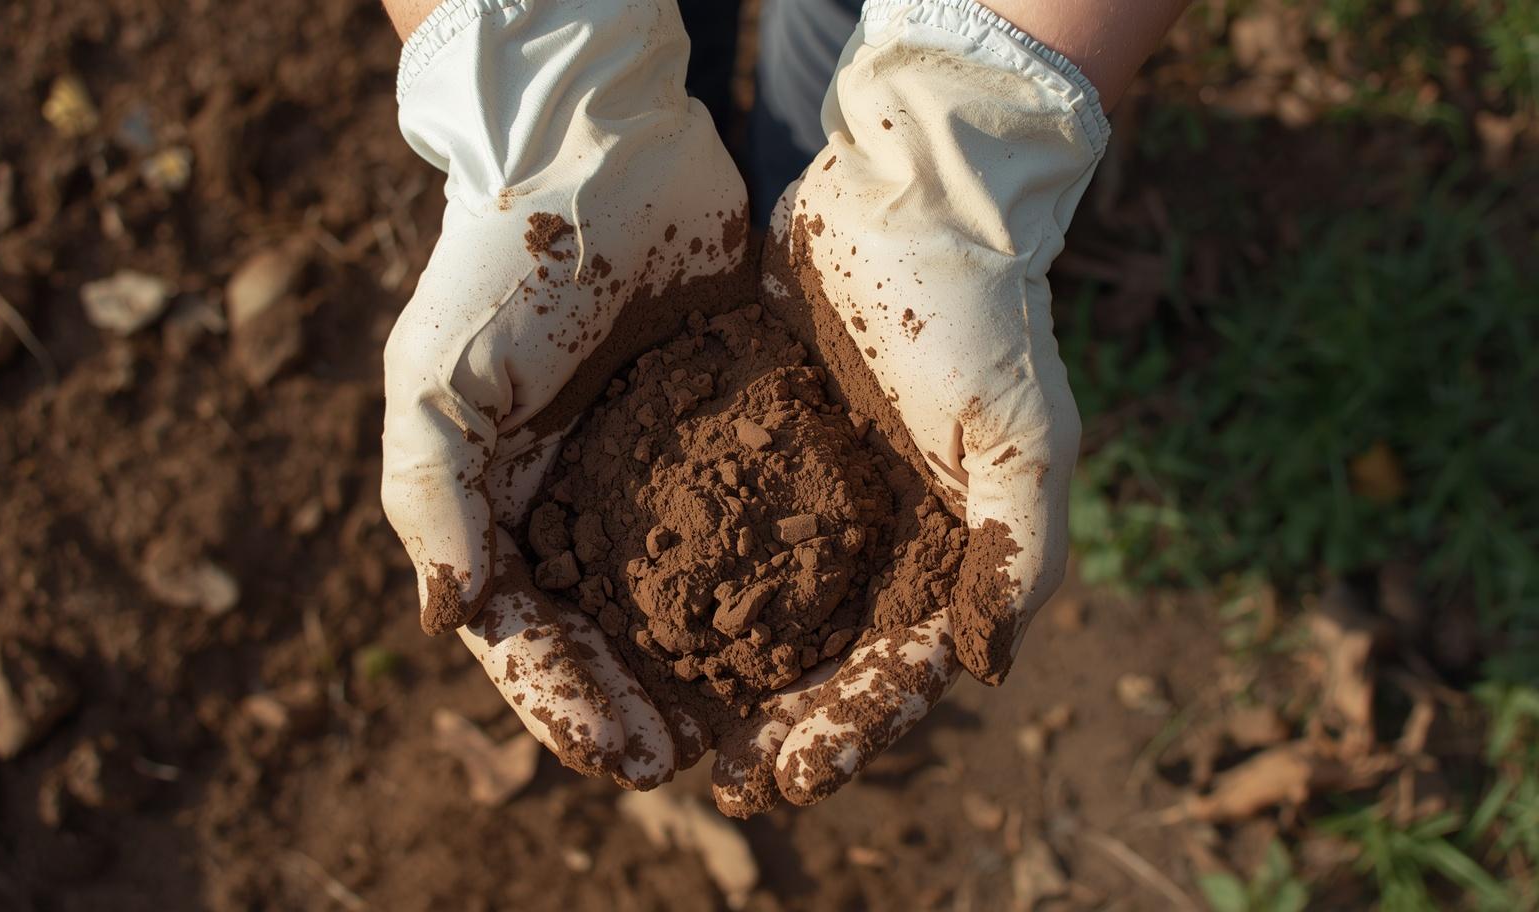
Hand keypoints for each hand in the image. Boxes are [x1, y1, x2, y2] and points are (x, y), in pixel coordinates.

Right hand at [381, 0, 746, 786]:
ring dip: (714, 669)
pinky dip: (774, 587)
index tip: (629, 756)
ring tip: (761, 724)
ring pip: (682, 602)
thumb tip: (451, 618)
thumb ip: (432, 498)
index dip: (569, 703)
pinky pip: (751, 529)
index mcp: (498, 510)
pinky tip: (815, 628)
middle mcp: (575, 510)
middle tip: (705, 763)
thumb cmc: (501, 265)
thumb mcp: (434, 381)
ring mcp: (653, 480)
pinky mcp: (724, 439)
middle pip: (608, 638)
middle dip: (648, 706)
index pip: (526, 635)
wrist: (600, 153)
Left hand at [715, 0, 1109, 812]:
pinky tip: (632, 617)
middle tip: (721, 778)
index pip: (903, 669)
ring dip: (726, 675)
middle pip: (826, 661)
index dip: (854, 729)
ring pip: (768, 614)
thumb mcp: (1022, 430)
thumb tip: (988, 670)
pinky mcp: (760, 452)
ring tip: (668, 722)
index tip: (796, 773)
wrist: (906, 193)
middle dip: (780, 725)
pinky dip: (687, 585)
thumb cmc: (978, 309)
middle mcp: (883, 542)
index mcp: (951, 553)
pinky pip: (720, 536)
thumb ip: (1019, 551)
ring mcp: (818, 502)